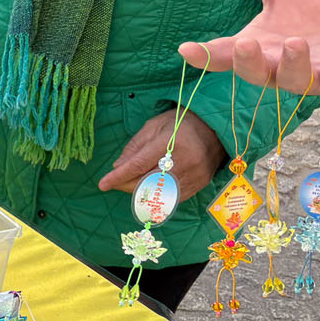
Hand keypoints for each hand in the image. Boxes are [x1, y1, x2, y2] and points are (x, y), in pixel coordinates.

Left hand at [98, 109, 225, 201]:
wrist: (216, 126)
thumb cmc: (181, 122)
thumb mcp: (154, 125)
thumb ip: (135, 146)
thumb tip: (118, 167)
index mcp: (169, 143)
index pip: (138, 165)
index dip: (118, 177)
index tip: (103, 184)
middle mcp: (183, 161)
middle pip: (147, 183)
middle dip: (126, 185)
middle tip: (114, 182)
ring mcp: (194, 174)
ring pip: (159, 194)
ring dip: (140, 192)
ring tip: (130, 184)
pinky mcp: (201, 183)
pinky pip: (174, 197)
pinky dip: (158, 195)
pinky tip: (150, 188)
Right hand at [180, 0, 319, 95]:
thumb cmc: (316, 12)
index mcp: (258, 47)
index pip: (223, 54)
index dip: (204, 55)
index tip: (185, 49)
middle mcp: (277, 65)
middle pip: (254, 73)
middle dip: (247, 62)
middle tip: (243, 43)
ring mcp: (308, 73)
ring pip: (292, 80)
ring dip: (292, 64)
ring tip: (295, 41)